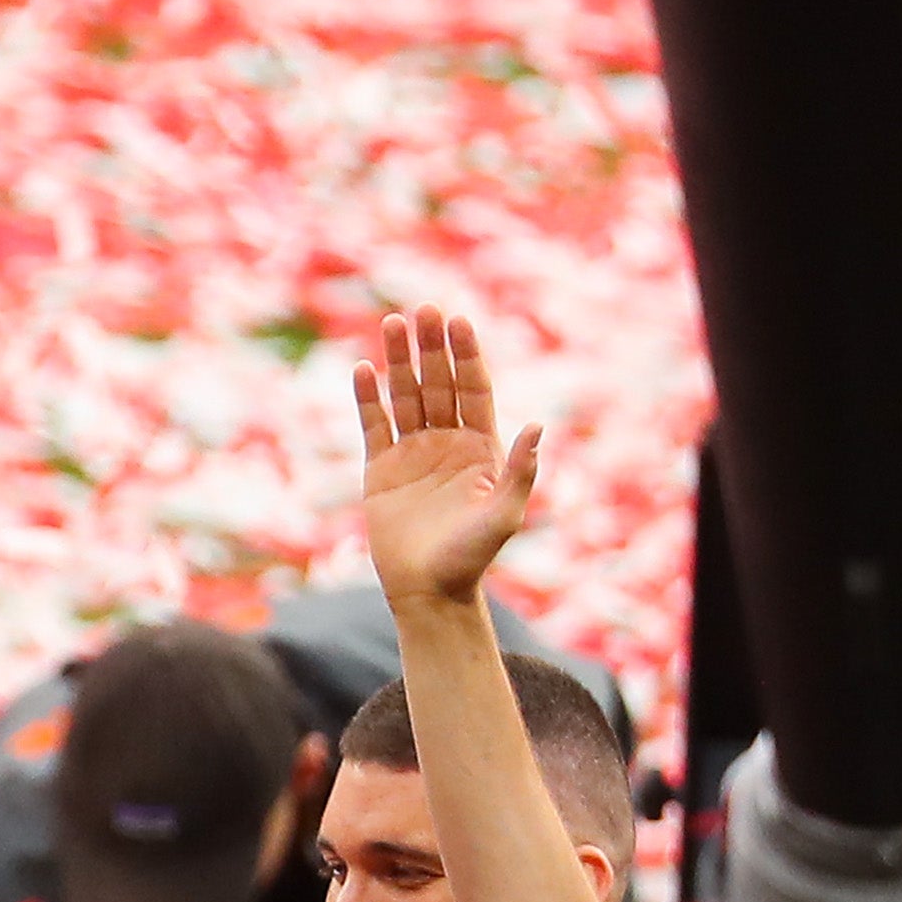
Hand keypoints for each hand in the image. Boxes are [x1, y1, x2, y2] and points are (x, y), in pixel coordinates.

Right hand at [355, 307, 542, 607]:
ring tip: (391, 323)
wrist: (428, 592)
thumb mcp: (505, 515)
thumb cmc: (472, 558)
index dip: (466, 355)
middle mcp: (447, 442)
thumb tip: (538, 425)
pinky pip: (373, 425)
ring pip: (405, 395)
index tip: (459, 321)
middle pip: (438, 383)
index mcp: (480, 447)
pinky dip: (367, 398)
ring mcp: (412, 453)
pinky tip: (363, 370)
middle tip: (422, 309)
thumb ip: (521, 471)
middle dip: (431, 346)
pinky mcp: (379, 470)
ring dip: (398, 360)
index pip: (473, 389)